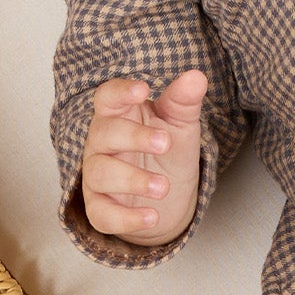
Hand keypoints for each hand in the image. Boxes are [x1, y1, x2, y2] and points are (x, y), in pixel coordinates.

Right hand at [80, 70, 208, 243]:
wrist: (169, 199)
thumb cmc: (167, 152)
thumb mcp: (180, 125)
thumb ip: (184, 101)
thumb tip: (197, 77)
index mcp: (119, 116)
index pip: (108, 97)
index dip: (121, 91)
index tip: (143, 89)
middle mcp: (102, 144)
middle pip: (104, 133)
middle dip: (133, 137)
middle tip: (165, 143)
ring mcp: (97, 176)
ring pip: (100, 173)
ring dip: (132, 180)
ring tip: (163, 187)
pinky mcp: (100, 208)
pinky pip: (102, 214)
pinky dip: (126, 218)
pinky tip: (152, 217)